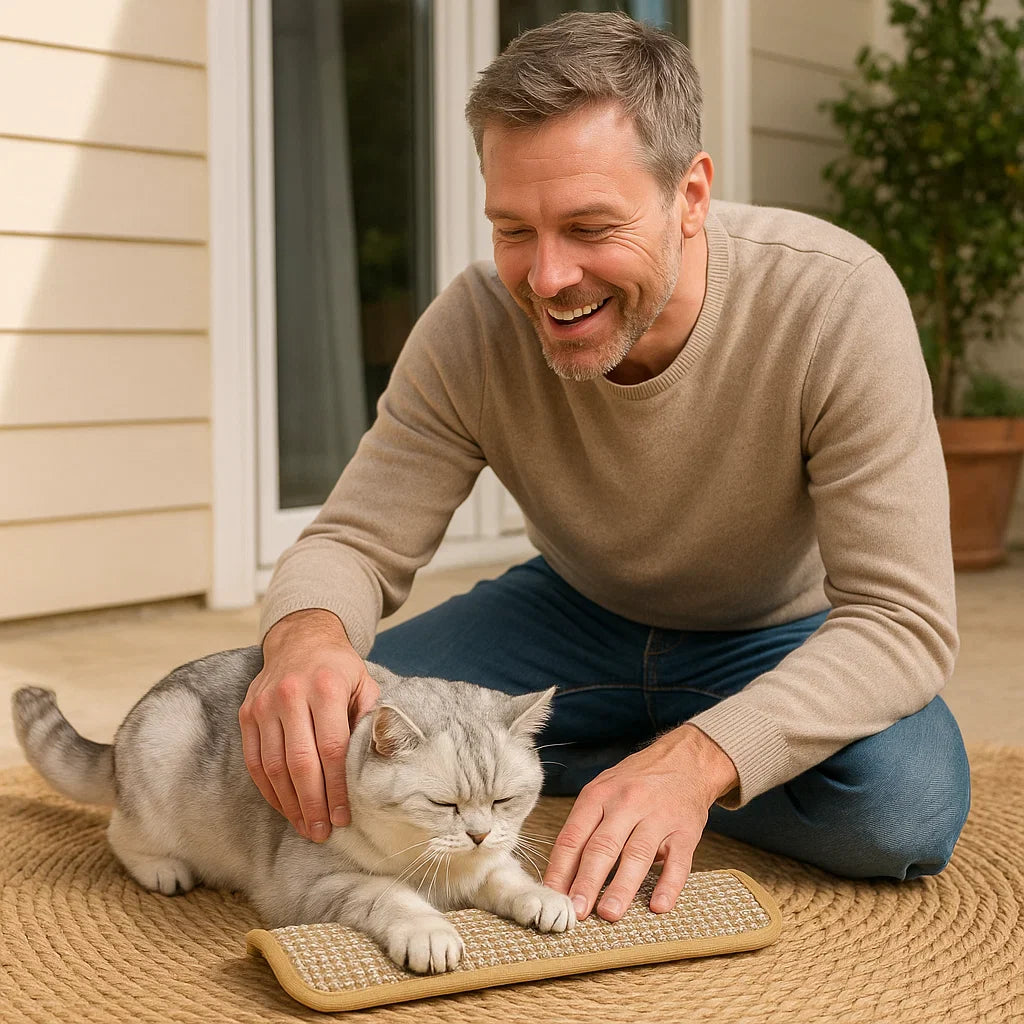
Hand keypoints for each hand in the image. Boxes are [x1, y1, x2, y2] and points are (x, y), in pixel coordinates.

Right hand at [239, 610, 379, 841]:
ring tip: (306, 827)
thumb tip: (376, 761)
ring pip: (273, 766)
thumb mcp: (364, 683)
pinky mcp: (247, 714)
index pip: (332, 749)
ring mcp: (264, 705)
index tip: (345, 815)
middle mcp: (290, 695)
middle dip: (313, 803)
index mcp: (325, 687)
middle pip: (300, 762)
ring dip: (289, 803)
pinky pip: (254, 760)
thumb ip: (369, 718)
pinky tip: (284, 807)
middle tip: (323, 831)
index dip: (337, 787)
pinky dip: (268, 789)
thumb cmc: (338, 668)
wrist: (300, 638)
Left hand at [542, 724, 737, 921]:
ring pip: (637, 855)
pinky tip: (658, 906)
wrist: (685, 759)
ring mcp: (658, 817)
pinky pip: (678, 861)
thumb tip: (562, 875)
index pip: (573, 836)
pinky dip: (668, 885)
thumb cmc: (635, 782)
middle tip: (577, 911)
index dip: (561, 869)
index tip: (554, 897)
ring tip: (609, 913)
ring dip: (622, 887)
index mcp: (598, 796)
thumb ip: (585, 827)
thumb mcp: (603, 790)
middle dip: (587, 882)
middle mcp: (626, 804)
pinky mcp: (686, 831)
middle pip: (602, 847)